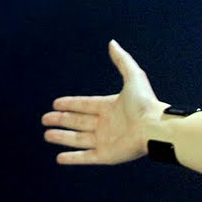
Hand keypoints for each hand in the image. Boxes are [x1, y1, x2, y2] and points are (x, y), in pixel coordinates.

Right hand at [43, 41, 163, 164]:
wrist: (156, 127)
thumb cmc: (146, 104)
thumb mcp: (133, 77)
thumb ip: (122, 61)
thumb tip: (112, 43)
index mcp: (110, 107)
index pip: (85, 105)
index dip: (71, 104)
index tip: (55, 103)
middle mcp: (107, 124)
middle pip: (78, 122)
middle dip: (61, 120)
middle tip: (45, 119)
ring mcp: (106, 141)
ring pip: (78, 139)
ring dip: (62, 137)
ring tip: (47, 135)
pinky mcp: (107, 155)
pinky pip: (86, 157)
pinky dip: (73, 158)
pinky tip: (59, 158)